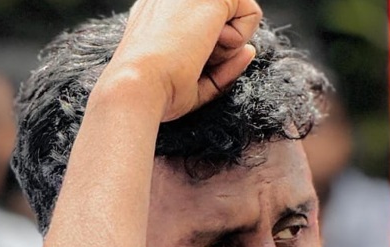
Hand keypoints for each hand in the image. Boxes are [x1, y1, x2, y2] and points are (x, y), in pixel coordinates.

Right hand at [103, 0, 261, 121]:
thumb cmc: (155, 90)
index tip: (187, 63)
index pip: (199, 22)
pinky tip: (209, 45)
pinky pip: (251, 14)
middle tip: (192, 60)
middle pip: (219, 18)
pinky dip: (238, 39)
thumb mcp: (190, 80)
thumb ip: (220, 65)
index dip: (206, 45)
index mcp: (158, 13)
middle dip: (219, 44)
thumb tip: (249, 51)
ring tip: (198, 54)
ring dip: (227, 44)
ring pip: (238, 13)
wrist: (137, 85)